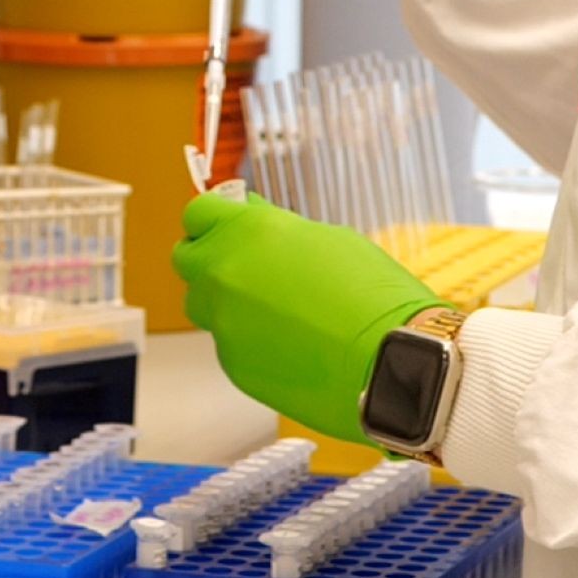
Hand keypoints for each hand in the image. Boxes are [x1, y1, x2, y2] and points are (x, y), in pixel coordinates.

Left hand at [171, 190, 439, 442]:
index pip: (197, 213)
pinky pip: (226, 343)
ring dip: (223, 301)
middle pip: (186, 258)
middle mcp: (224, 272)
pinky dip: (247, 340)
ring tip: (271, 309)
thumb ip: (277, 231)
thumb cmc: (372, 297)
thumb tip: (253, 221)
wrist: (391, 362)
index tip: (224, 225)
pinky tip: (287, 342)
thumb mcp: (328, 240)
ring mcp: (224, 321)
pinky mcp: (232, 363)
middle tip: (242, 266)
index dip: (211, 220)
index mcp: (248, 231)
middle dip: (208, 259)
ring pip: (202, 305)